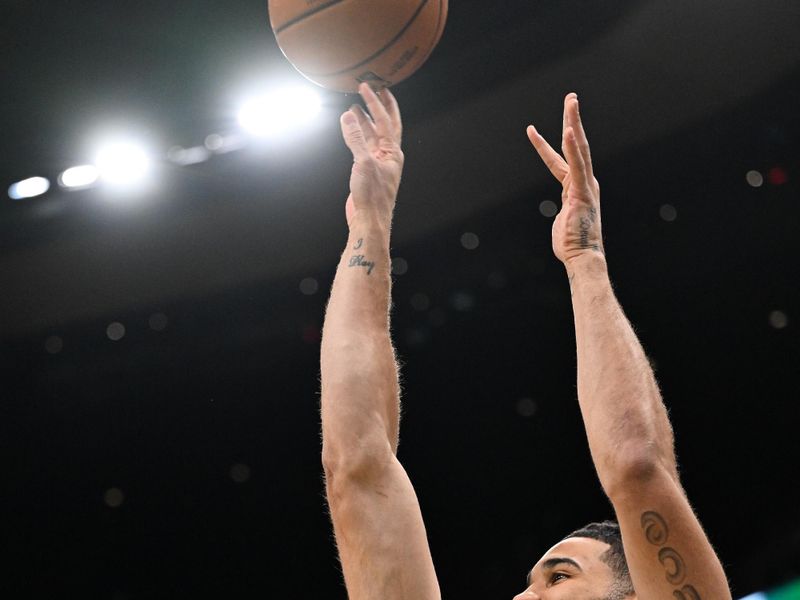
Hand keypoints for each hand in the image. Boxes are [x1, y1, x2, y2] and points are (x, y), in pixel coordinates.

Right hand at [340, 83, 403, 228]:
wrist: (369, 220)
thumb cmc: (372, 196)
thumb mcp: (363, 163)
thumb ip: (356, 139)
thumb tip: (348, 116)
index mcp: (393, 152)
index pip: (385, 121)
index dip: (375, 102)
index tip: (366, 87)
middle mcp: (388, 155)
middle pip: (385, 125)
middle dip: (379, 107)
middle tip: (374, 89)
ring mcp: (378, 162)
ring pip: (372, 135)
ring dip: (365, 121)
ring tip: (354, 107)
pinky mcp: (367, 170)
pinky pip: (363, 146)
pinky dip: (357, 136)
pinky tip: (350, 129)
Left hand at [527, 93, 603, 266]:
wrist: (582, 257)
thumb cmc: (571, 244)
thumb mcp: (563, 221)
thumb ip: (563, 211)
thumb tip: (562, 214)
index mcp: (577, 188)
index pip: (559, 160)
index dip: (545, 145)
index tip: (531, 130)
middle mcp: (584, 182)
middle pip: (576, 145)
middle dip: (572, 119)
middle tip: (571, 97)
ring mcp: (585, 185)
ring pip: (579, 148)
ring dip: (575, 122)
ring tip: (572, 101)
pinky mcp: (582, 192)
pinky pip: (577, 166)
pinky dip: (573, 148)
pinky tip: (569, 131)